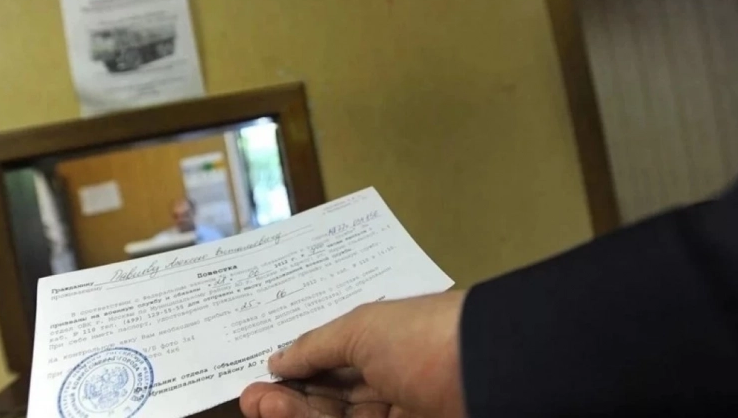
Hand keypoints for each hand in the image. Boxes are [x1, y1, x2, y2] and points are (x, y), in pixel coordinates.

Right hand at [239, 290, 466, 417]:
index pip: (335, 360)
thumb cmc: (423, 337)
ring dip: (294, 412)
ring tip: (258, 403)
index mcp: (387, 344)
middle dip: (289, 396)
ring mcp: (397, 412)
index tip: (266, 372)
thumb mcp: (362, 329)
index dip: (300, 368)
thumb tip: (278, 358)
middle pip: (331, 395)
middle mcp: (391, 379)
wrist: (486, 372)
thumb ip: (316, 346)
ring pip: (337, 417)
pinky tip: (282, 411)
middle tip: (251, 397)